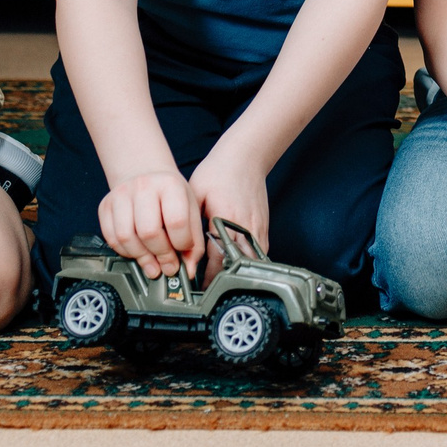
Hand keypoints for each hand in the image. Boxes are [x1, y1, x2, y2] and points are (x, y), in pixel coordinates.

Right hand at [97, 168, 206, 280]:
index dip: (181, 244)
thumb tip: (188, 270)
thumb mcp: (190, 210)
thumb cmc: (170, 194)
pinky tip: (138, 252)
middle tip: (168, 265)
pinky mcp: (105, 206)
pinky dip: (126, 252)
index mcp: (170, 184)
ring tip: (153, 263)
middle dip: (161, 255)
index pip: (176, 221)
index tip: (183, 251)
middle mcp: (143, 186)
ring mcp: (120, 195)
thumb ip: (194, 240)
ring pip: (126, 238)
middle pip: (149, 232)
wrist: (145, 175)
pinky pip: (111, 239)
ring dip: (142, 257)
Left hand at [188, 151, 271, 278]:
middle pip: (238, 264)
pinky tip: (239, 266)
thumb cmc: (219, 172)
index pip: (218, 257)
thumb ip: (190, 221)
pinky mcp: (264, 225)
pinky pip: (260, 251)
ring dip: (238, 271)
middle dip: (224, 278)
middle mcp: (245, 226)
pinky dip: (249, 261)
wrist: (246, 156)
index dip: (208, 275)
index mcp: (226, 218)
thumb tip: (183, 245)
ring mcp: (258, 227)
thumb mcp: (196, 194)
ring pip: (253, 261)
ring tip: (224, 281)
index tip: (199, 285)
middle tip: (210, 289)